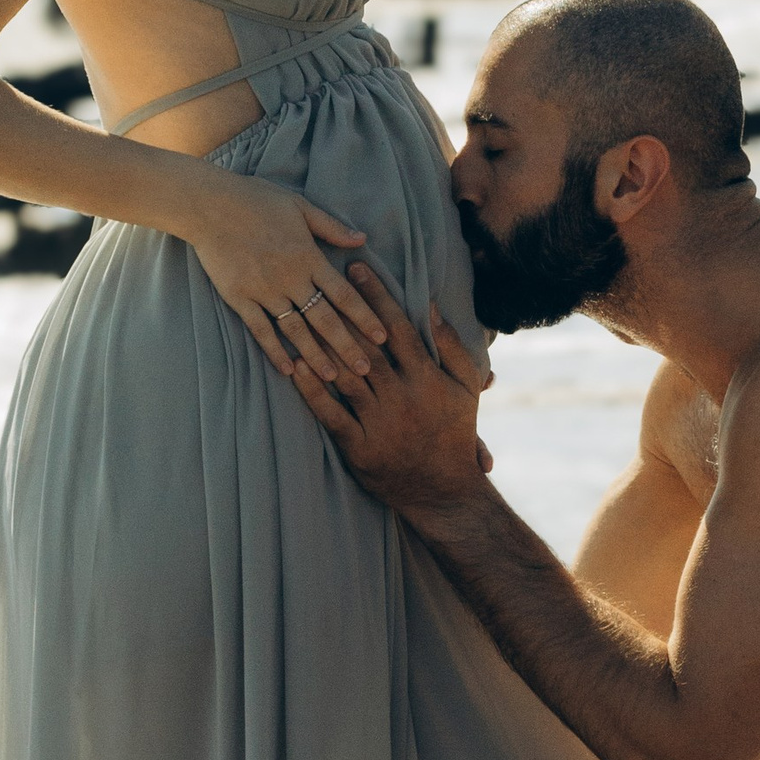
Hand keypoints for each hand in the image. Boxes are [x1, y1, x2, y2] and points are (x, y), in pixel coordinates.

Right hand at [180, 176, 389, 382]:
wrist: (209, 206)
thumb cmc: (256, 200)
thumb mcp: (300, 206)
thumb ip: (332, 227)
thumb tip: (363, 240)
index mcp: (309, 257)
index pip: (344, 294)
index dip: (365, 317)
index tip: (381, 337)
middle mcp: (291, 278)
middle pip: (325, 319)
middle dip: (347, 346)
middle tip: (365, 370)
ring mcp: (264, 291)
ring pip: (296, 330)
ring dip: (315, 356)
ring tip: (333, 378)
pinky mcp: (240, 298)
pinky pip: (261, 330)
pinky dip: (274, 351)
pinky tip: (287, 370)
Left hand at [288, 265, 488, 514]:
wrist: (444, 490)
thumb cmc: (454, 432)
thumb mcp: (465, 386)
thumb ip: (450, 344)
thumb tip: (432, 305)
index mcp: (426, 377)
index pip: (397, 327)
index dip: (376, 296)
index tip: (357, 269)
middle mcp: (401, 396)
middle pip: (365, 346)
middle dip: (341, 311)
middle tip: (319, 280)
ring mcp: (379, 422)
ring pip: (345, 376)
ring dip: (321, 345)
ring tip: (299, 313)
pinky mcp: (358, 447)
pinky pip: (330, 413)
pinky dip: (311, 390)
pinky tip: (294, 367)